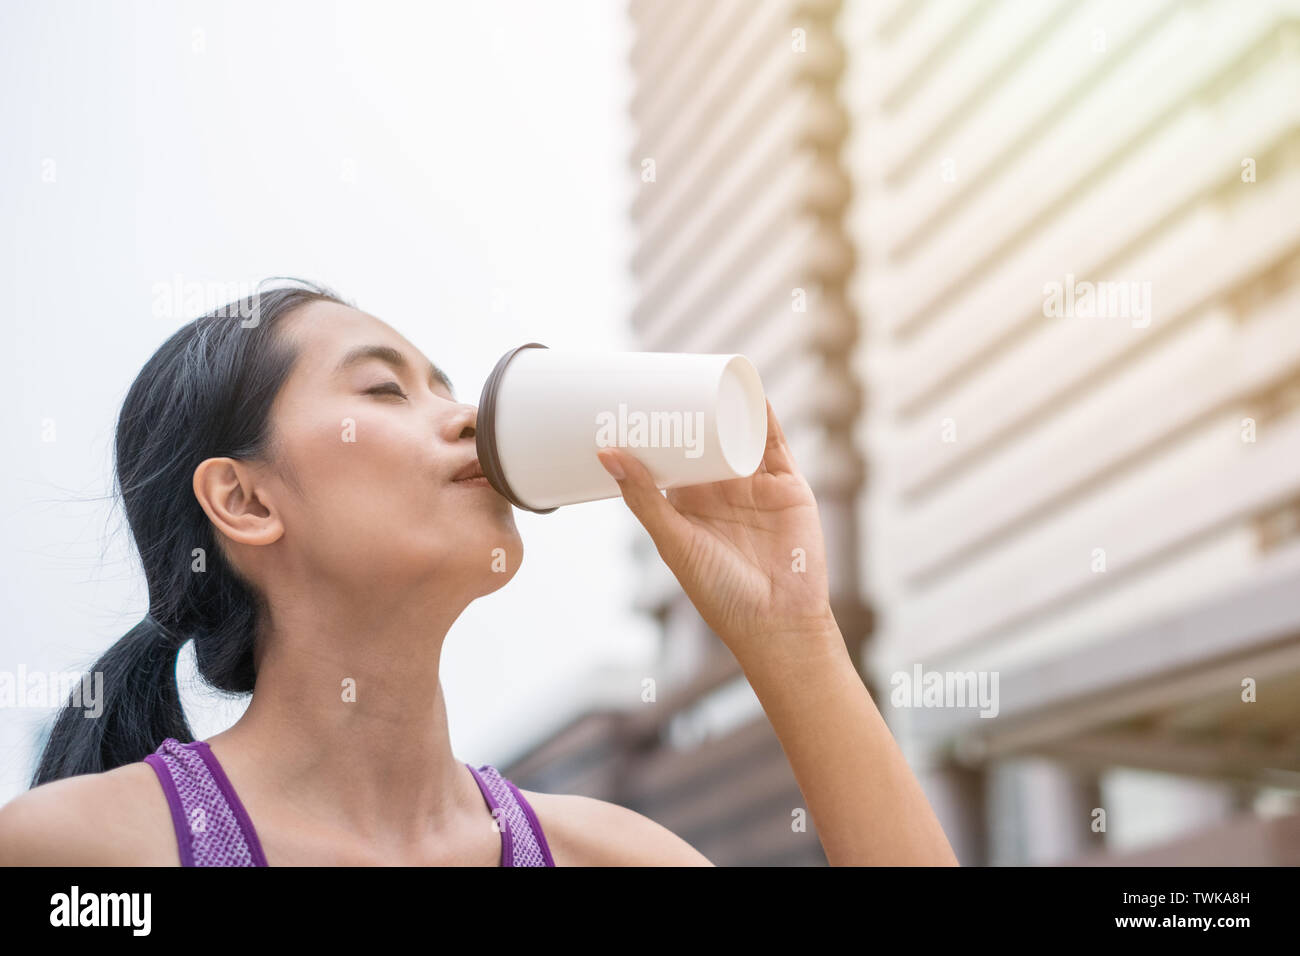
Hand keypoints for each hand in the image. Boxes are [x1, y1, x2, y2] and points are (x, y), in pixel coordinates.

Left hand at [596, 399, 837, 666]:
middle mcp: (722, 492)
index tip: (633, 399)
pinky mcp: (787, 486)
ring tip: (707, 371)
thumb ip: (643, 497)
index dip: (656, 431)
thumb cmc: (719, 592)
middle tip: (666, 373)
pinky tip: (752, 388)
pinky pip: (775, 442)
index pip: (670, 457)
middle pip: (704, 439)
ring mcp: (755, 487)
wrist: (778, 621)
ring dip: (727, 406)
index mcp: (689, 506)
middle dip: (689, 410)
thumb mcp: (673, 540)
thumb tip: (607, 453)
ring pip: (738, 435)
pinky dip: (764, 414)